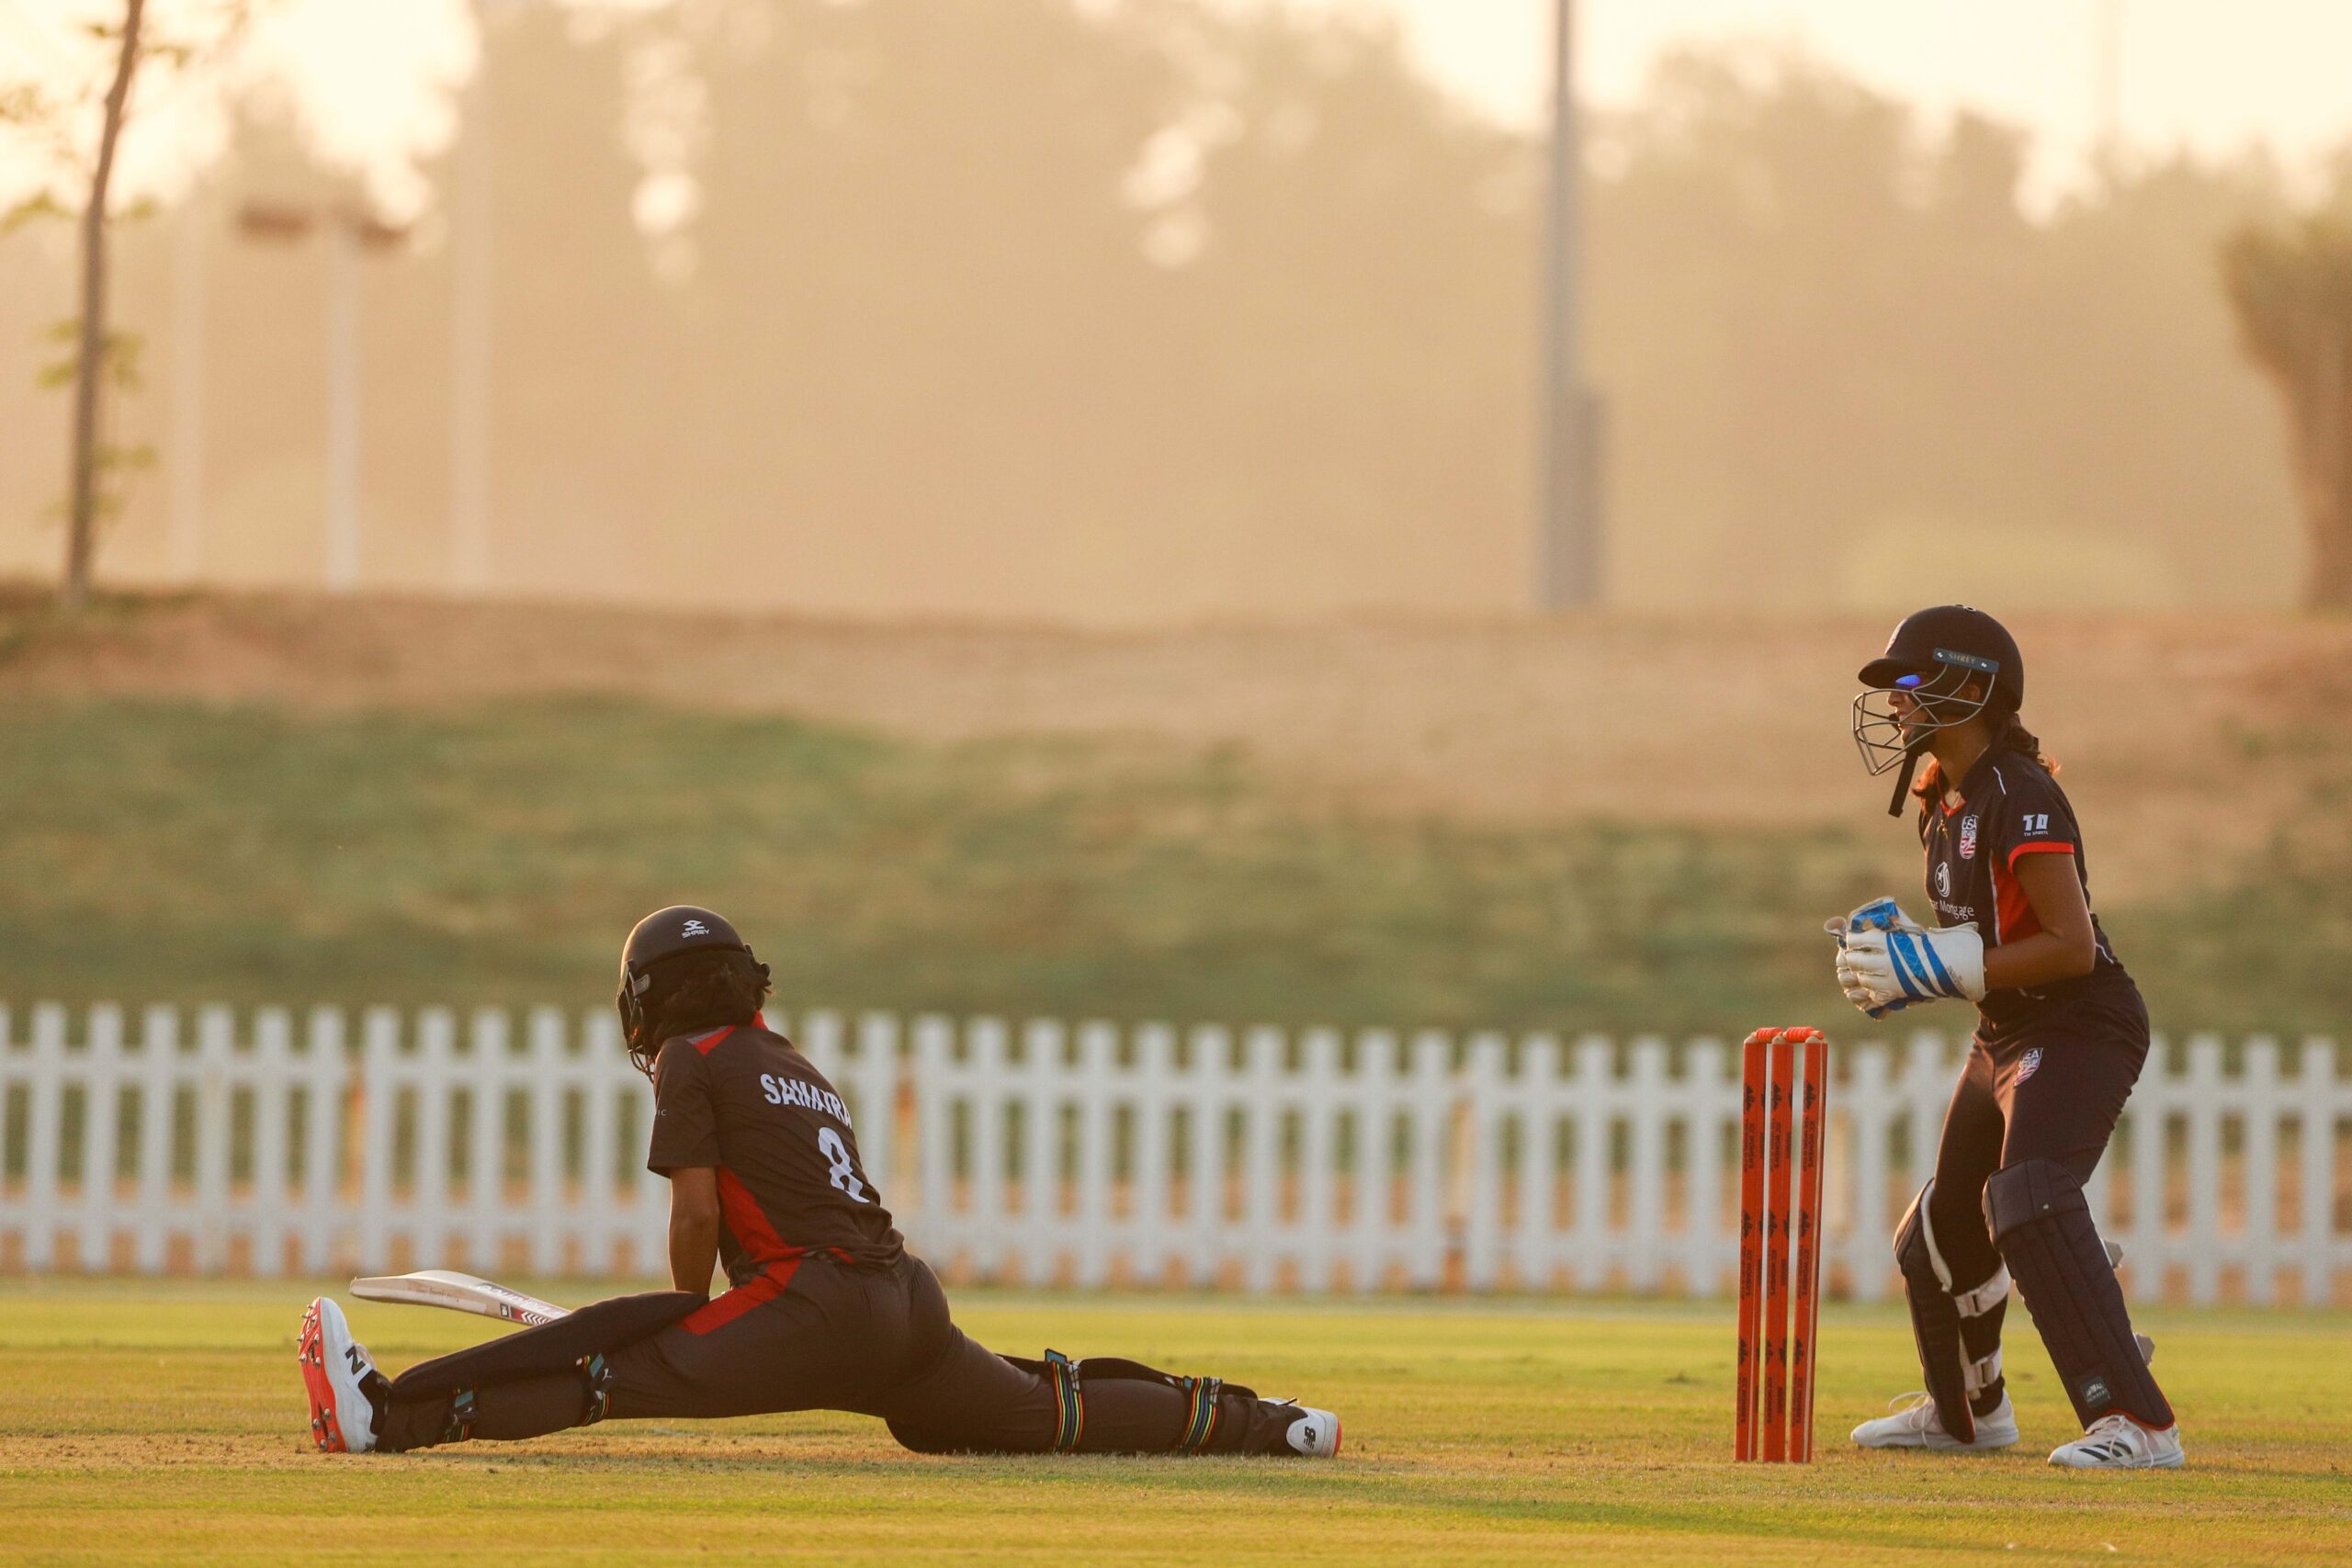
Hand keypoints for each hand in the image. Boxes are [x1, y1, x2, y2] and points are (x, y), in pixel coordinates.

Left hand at [1830, 898, 1984, 1013]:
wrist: (1950, 964)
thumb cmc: (1929, 943)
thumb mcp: (1910, 926)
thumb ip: (1893, 919)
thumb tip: (1878, 911)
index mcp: (1887, 941)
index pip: (1856, 940)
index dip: (1851, 940)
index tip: (1852, 939)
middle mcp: (1886, 961)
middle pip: (1855, 961)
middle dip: (1851, 958)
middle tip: (1852, 956)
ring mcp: (1889, 979)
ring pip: (1862, 979)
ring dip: (1860, 974)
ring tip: (1862, 971)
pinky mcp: (1894, 993)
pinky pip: (1872, 994)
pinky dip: (1868, 990)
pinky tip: (1871, 986)